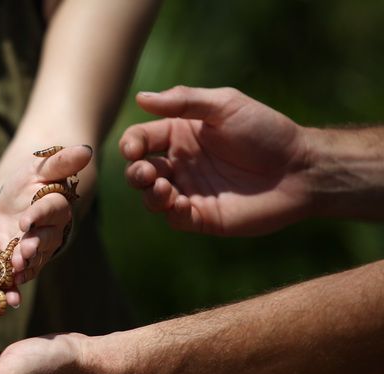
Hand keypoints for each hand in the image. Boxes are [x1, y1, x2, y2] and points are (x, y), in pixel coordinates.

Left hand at [0, 145, 92, 282]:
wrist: (15, 200)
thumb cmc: (30, 181)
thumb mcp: (39, 167)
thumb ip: (61, 162)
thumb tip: (85, 150)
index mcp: (56, 205)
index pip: (50, 209)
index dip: (39, 215)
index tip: (26, 220)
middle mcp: (52, 229)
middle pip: (45, 238)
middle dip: (34, 245)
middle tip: (23, 252)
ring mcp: (39, 247)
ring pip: (37, 258)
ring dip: (27, 265)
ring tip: (15, 269)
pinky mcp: (26, 260)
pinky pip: (26, 271)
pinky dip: (19, 279)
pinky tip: (12, 285)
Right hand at [120, 86, 312, 235]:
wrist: (301, 168)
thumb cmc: (266, 131)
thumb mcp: (225, 105)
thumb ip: (183, 101)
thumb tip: (141, 97)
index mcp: (180, 135)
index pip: (141, 139)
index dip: (131, 144)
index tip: (134, 149)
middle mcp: (180, 164)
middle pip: (139, 170)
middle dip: (135, 172)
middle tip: (146, 172)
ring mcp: (190, 191)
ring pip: (151, 197)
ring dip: (149, 193)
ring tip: (162, 187)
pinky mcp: (202, 216)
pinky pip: (175, 218)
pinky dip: (171, 212)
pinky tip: (182, 203)